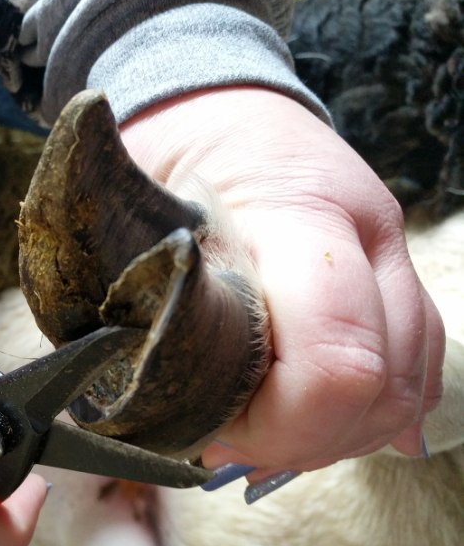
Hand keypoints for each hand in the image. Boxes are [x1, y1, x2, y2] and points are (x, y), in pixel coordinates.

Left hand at [119, 87, 444, 473]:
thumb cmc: (167, 154)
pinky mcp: (395, 275)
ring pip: (408, 384)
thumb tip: (148, 401)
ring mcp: (392, 253)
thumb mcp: (131, 211)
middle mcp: (366, 233)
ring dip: (334, 434)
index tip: (217, 431)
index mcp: (294, 211)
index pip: (338, 355)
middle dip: (304, 440)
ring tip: (259, 434)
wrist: (220, 103)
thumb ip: (144, 293)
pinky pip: (413, 366)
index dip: (286, 424)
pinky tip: (304, 420)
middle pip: (384, 385)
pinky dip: (363, 412)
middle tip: (229, 441)